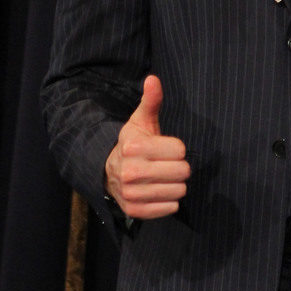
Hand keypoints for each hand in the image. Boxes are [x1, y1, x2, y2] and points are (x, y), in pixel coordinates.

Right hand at [104, 75, 189, 218]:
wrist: (109, 171)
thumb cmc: (134, 144)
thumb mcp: (141, 121)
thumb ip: (151, 101)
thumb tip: (153, 79)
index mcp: (133, 147)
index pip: (180, 150)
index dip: (176, 149)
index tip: (164, 149)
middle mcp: (130, 171)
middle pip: (182, 171)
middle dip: (179, 167)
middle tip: (167, 165)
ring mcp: (131, 193)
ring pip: (178, 191)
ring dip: (175, 185)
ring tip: (163, 178)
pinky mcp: (134, 211)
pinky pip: (170, 208)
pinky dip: (169, 202)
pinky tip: (159, 192)